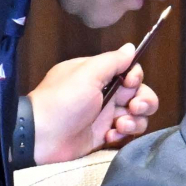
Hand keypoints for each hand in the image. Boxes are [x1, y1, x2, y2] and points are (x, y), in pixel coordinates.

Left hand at [28, 46, 158, 163]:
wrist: (41, 136)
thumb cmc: (64, 100)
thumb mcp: (87, 73)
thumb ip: (112, 61)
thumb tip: (131, 47)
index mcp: (99, 75)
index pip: (130, 72)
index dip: (136, 78)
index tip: (130, 84)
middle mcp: (105, 94)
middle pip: (140, 94)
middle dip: (144, 101)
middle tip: (133, 108)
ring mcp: (105, 116)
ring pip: (137, 116)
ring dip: (135, 121)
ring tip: (119, 126)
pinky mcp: (104, 136)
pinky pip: (125, 134)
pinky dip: (122, 135)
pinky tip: (109, 137)